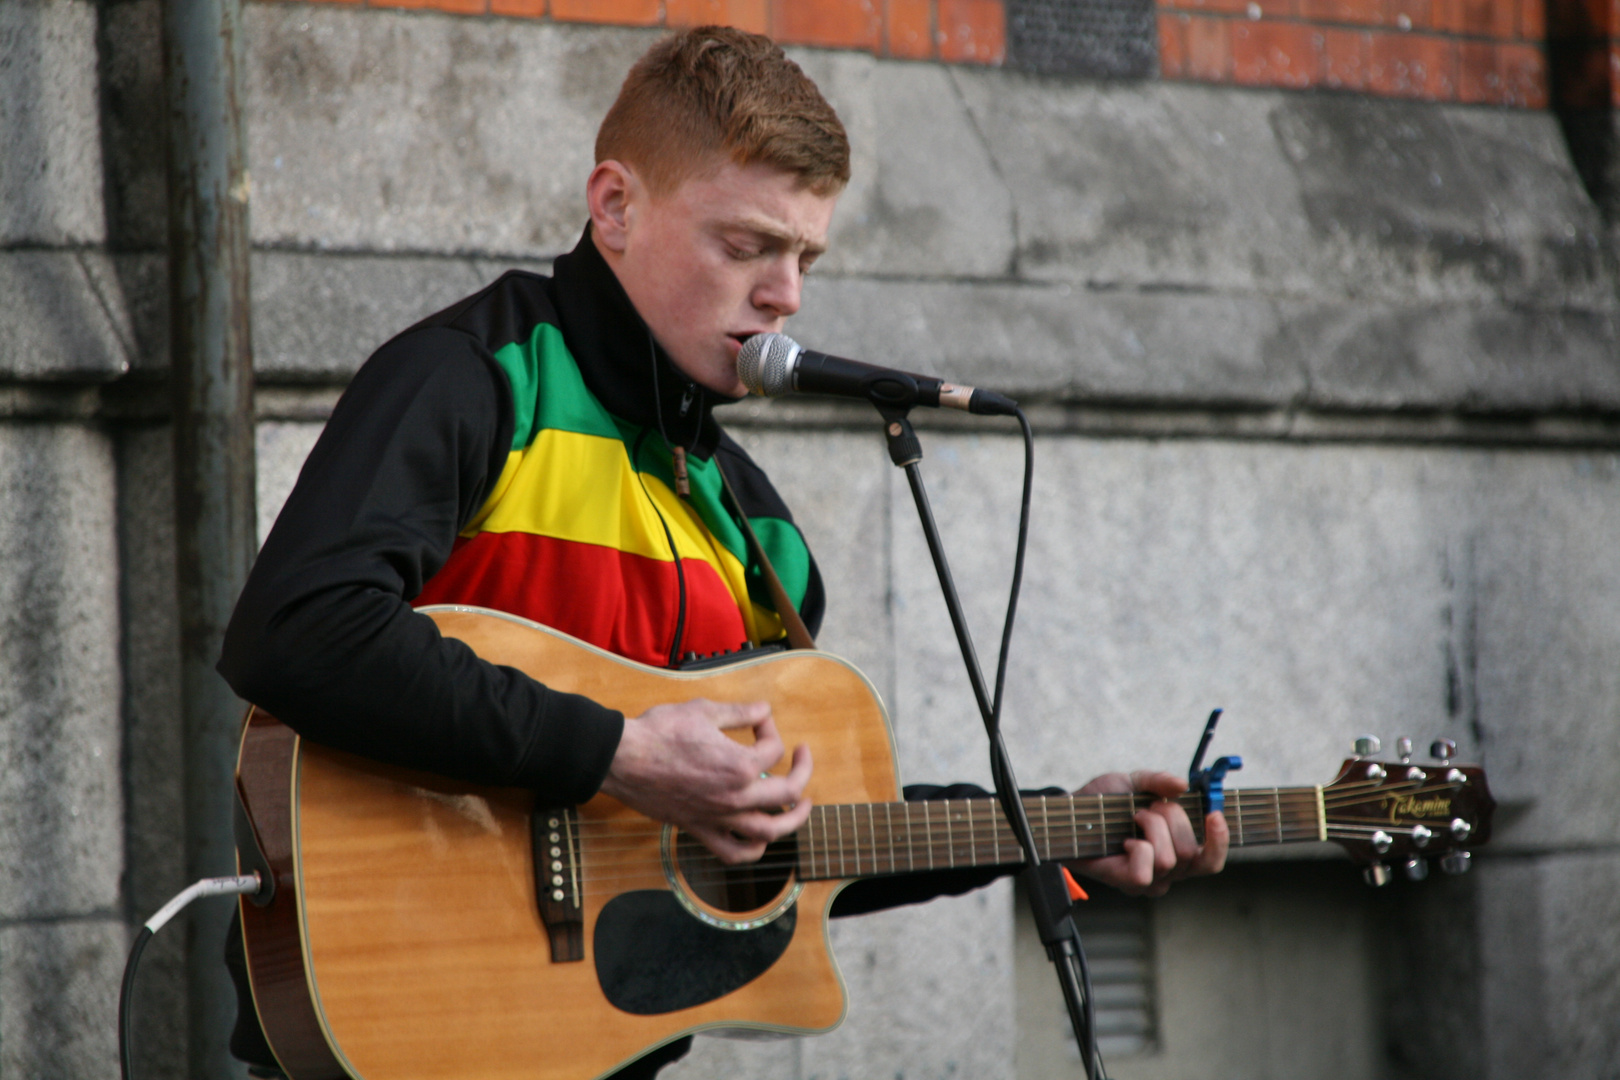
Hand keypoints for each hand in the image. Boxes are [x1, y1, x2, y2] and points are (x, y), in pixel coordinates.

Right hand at [599, 698, 812, 864]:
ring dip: (792, 819)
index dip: (769, 727)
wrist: (622, 759)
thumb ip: (740, 712)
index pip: (773, 748)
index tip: (757, 719)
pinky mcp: (699, 829)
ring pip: (769, 831)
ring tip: (801, 806)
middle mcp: (735, 797)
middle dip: (802, 771)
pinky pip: (733, 852)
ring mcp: (718, 817)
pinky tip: (759, 839)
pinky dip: (752, 850)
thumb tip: (763, 710)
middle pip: (787, 792)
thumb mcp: (704, 710)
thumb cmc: (660, 732)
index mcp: (739, 765)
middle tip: (802, 757)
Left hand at [1066, 770, 1227, 896]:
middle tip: (1147, 807)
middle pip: (1189, 851)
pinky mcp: (1128, 884)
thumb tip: (1182, 785)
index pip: (1211, 860)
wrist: (1071, 812)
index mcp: (1178, 851)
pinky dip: (1136, 849)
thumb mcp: (1134, 782)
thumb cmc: (1104, 802)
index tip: (1214, 814)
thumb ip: (1159, 781)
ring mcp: (1149, 881)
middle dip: (1170, 818)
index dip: (1220, 840)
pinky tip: (1123, 841)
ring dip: (1149, 827)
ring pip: (1168, 858)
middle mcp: (1168, 871)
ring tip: (1132, 819)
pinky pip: (1144, 872)